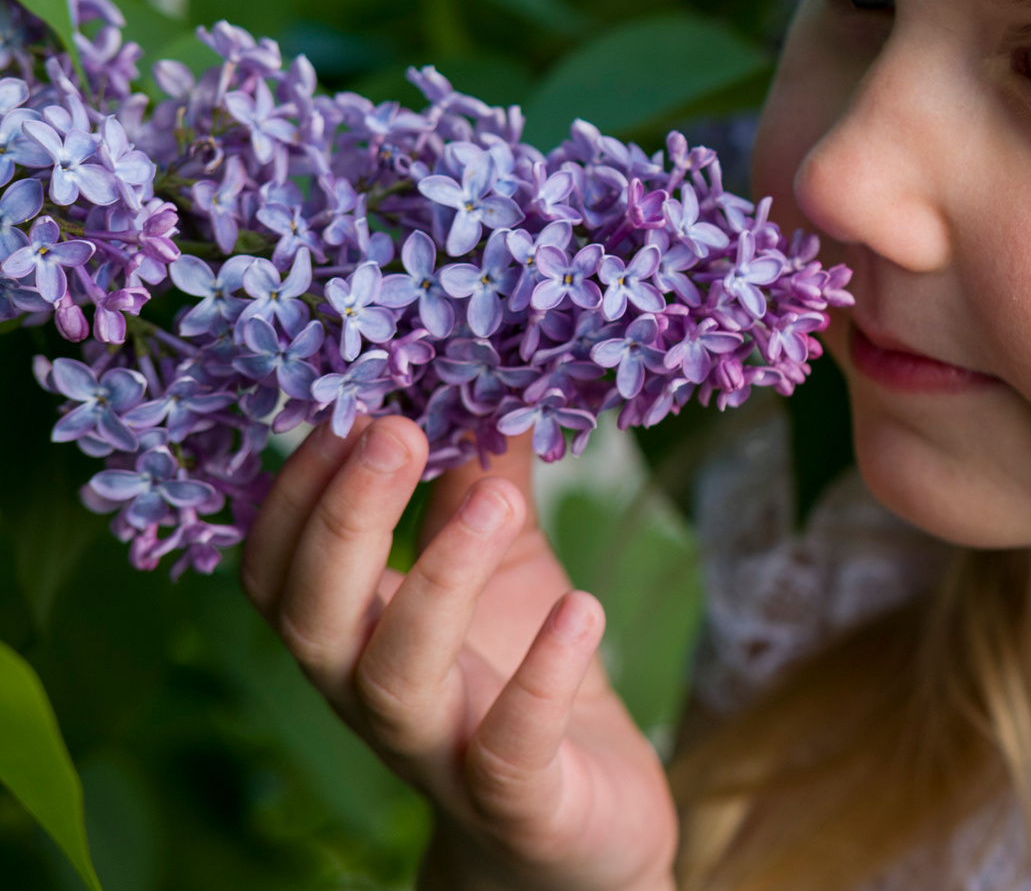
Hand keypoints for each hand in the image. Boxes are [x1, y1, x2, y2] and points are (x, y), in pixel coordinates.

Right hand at [240, 416, 678, 890]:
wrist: (583, 835)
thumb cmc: (524, 680)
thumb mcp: (508, 564)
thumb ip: (486, 472)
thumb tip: (490, 357)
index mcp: (358, 635)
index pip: (284, 568)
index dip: (299, 490)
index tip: (346, 399)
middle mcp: (376, 697)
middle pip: (313, 620)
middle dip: (343, 522)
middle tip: (394, 428)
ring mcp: (443, 755)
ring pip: (395, 680)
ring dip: (438, 582)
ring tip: (495, 500)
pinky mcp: (521, 804)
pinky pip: (509, 751)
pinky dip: (539, 679)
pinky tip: (583, 609)